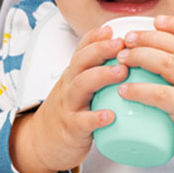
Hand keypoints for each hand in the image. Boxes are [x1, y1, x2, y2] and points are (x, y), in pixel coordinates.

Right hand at [10, 25, 128, 172]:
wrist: (41, 143)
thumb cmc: (70, 113)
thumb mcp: (79, 88)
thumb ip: (98, 74)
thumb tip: (132, 59)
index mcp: (74, 75)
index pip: (81, 50)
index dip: (94, 38)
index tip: (112, 29)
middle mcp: (69, 86)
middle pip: (81, 62)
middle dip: (101, 50)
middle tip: (121, 44)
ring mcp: (69, 106)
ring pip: (81, 86)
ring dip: (102, 76)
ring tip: (122, 72)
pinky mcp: (72, 128)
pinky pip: (82, 121)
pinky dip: (96, 117)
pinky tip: (110, 115)